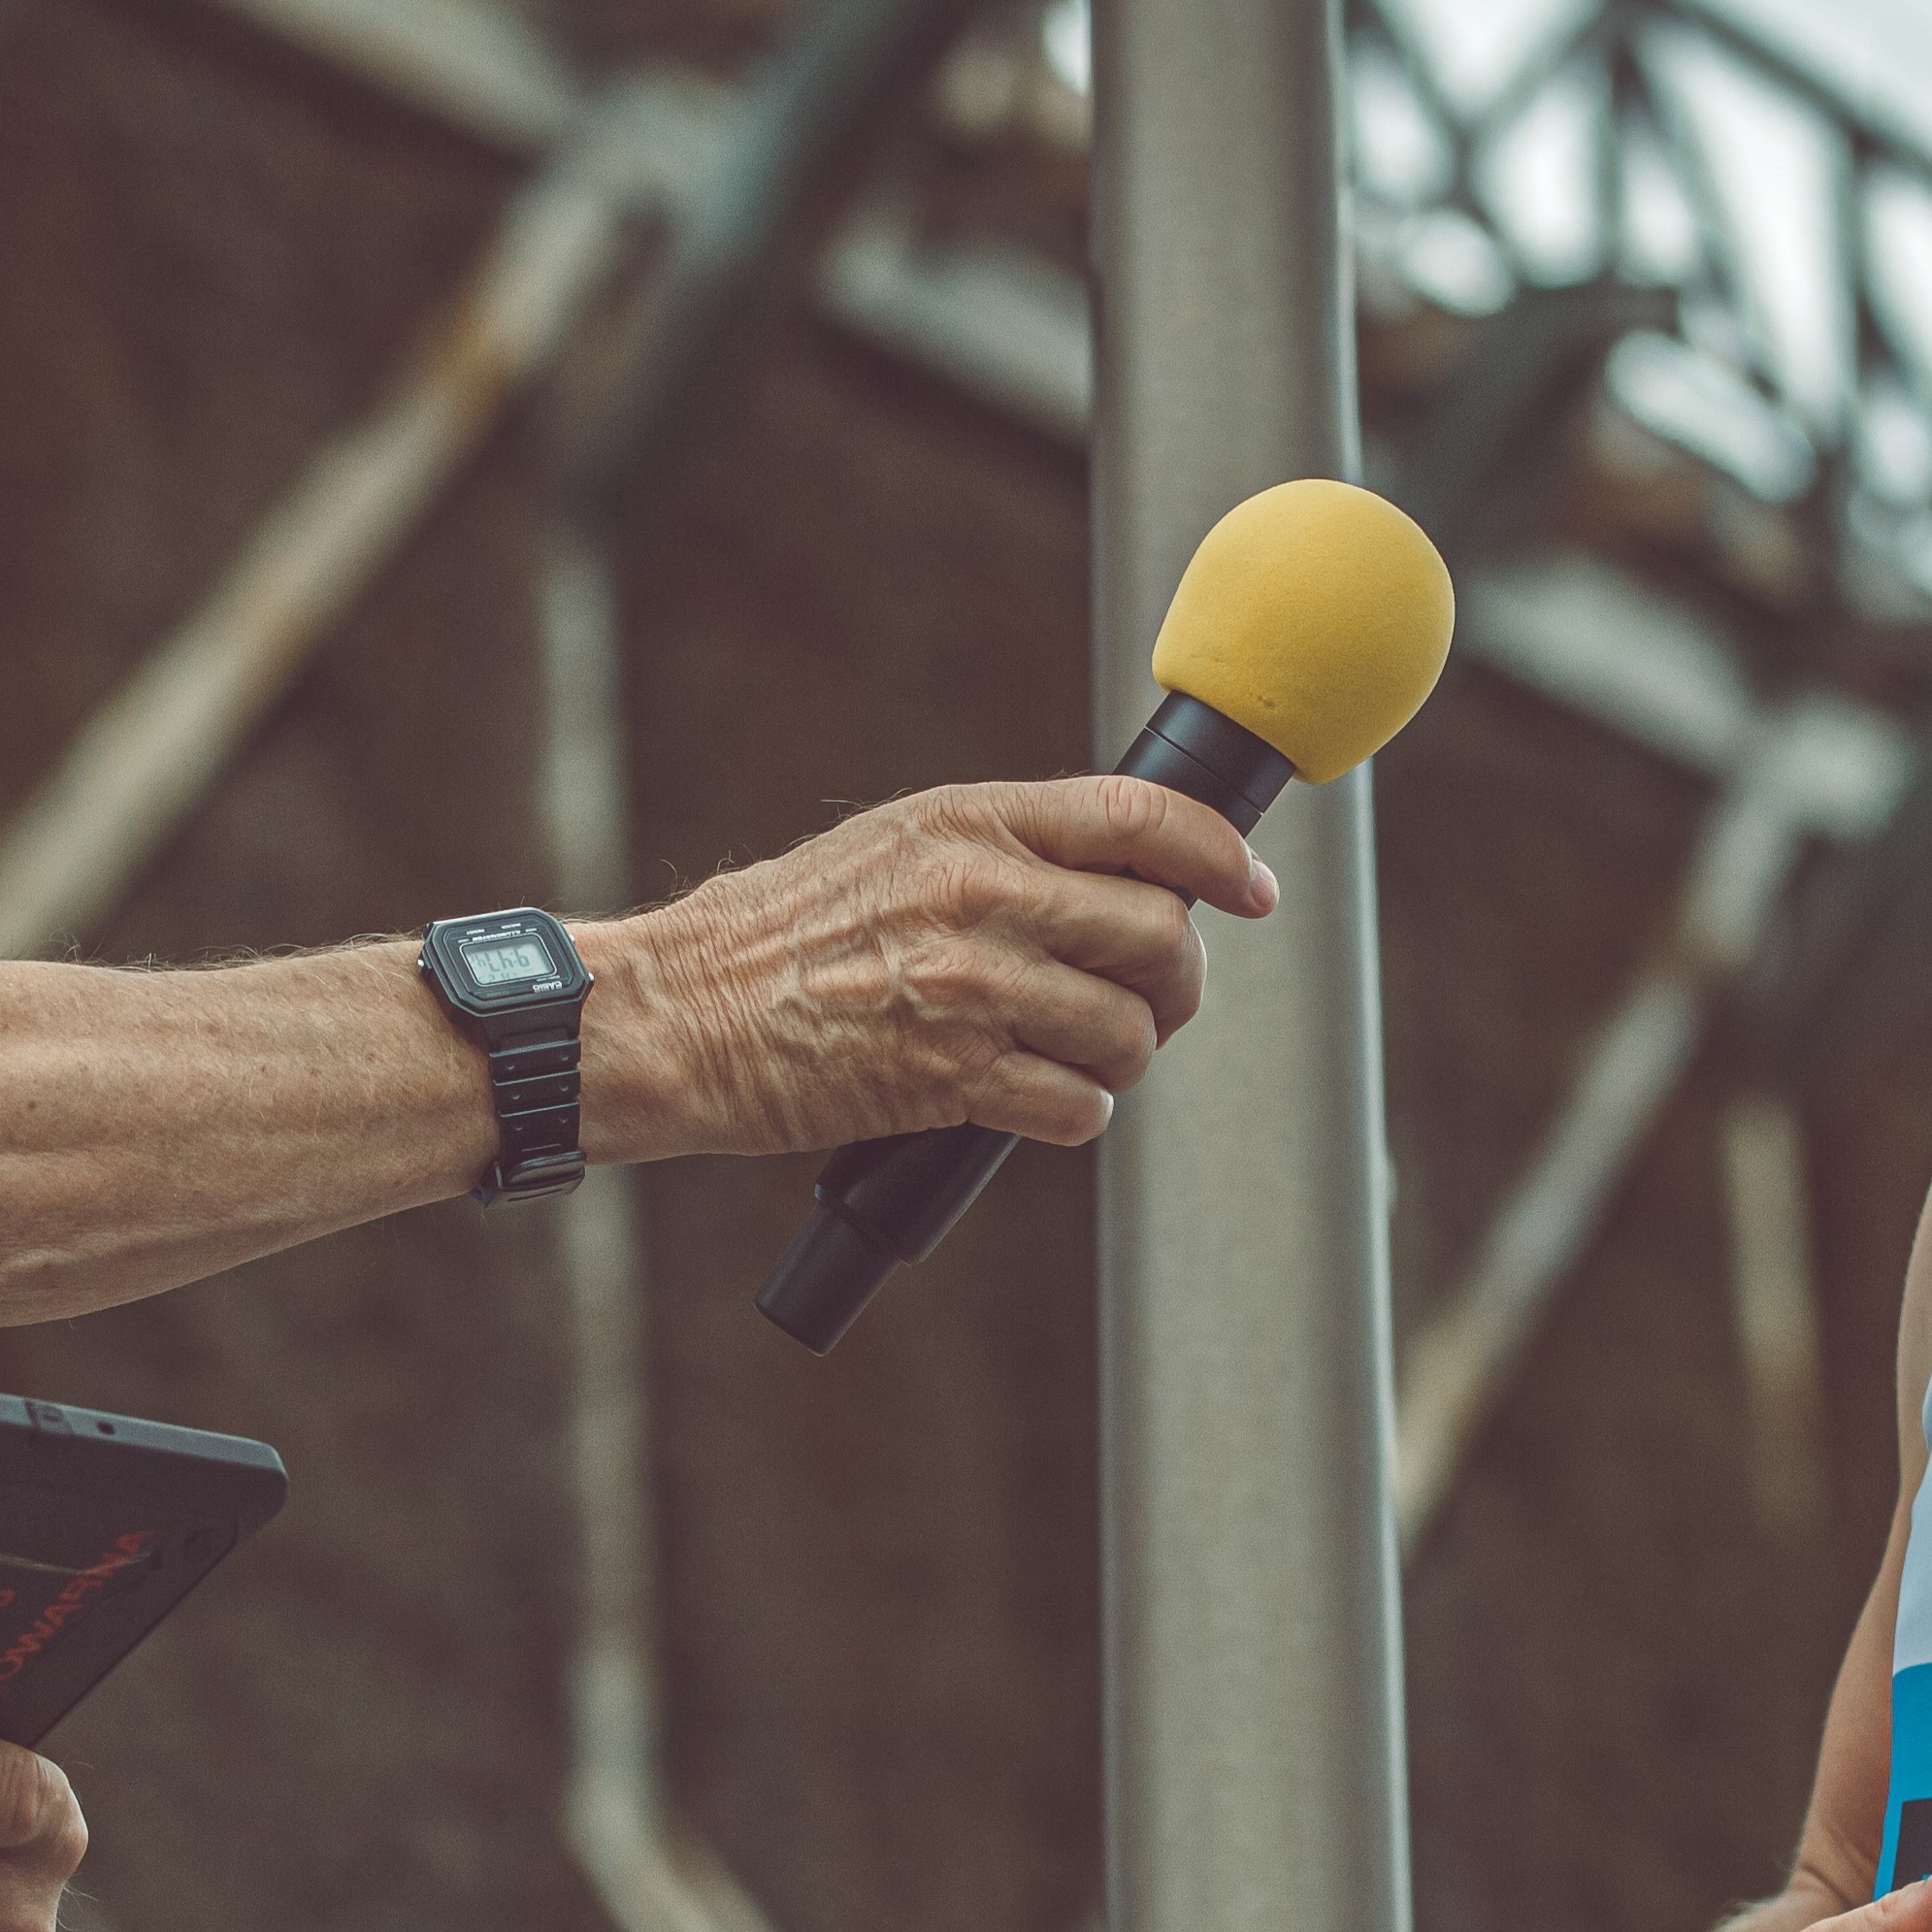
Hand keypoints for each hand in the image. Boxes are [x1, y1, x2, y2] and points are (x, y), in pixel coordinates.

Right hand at [584, 774, 1275, 1159]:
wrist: (680, 1014)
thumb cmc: (779, 935)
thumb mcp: (893, 846)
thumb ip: (1002, 848)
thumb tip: (1122, 871)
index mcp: (969, 821)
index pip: (1141, 818)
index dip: (1219, 855)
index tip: (1251, 891)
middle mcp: (981, 894)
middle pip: (1158, 935)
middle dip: (1178, 984)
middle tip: (1153, 1005)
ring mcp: (970, 988)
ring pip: (1128, 1031)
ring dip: (1124, 1058)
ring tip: (1079, 1060)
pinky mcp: (950, 1079)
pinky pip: (1076, 1106)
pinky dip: (1075, 1114)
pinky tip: (1038, 1104)